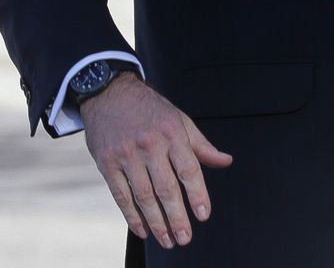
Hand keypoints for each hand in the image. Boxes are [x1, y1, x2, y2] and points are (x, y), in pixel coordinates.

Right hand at [79, 73, 231, 248]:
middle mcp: (150, 146)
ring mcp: (126, 155)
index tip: (204, 215)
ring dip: (156, 222)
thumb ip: (202, 145)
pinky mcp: (107, 164)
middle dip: (177, 216)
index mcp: (173, 134)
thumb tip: (226, 161)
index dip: (198, 194)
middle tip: (185, 238)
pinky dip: (131, 215)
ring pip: (143, 196)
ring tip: (167, 240)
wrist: (110, 94)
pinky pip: (120, 195)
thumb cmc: (151, 110)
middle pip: (166, 188)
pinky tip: (142, 230)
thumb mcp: (181, 121)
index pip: (189, 170)